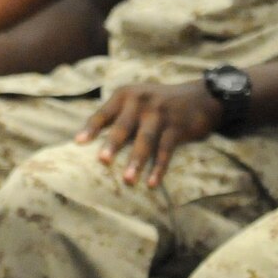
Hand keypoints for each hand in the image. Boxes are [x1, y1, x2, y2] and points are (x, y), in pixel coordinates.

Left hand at [78, 80, 223, 187]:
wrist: (199, 96)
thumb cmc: (158, 103)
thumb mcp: (136, 100)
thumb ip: (117, 115)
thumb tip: (88, 139)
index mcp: (125, 95)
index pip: (104, 112)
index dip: (91, 128)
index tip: (78, 143)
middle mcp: (141, 101)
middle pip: (124, 126)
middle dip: (113, 144)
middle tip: (102, 161)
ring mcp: (160, 114)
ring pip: (145, 140)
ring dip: (136, 160)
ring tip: (128, 180)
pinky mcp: (177, 127)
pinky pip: (165, 150)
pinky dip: (159, 167)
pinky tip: (152, 183)